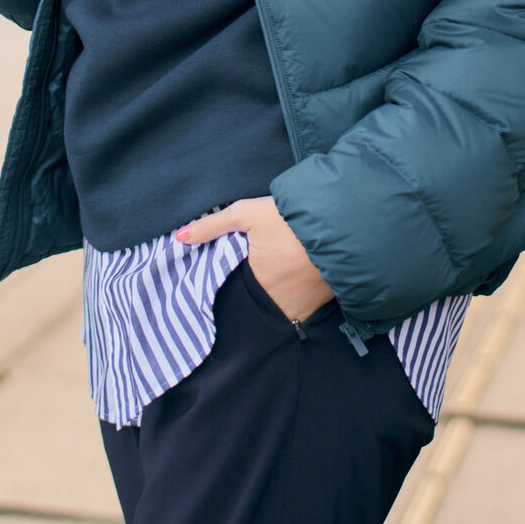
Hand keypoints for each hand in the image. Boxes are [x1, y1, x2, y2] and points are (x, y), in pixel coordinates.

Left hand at [176, 196, 334, 322]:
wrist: (345, 222)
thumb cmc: (292, 219)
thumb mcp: (247, 214)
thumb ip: (212, 226)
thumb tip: (179, 238)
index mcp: (257, 287)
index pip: (236, 296)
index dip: (231, 288)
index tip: (231, 277)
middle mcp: (280, 306)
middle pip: (260, 306)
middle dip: (254, 298)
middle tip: (254, 278)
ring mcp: (306, 308)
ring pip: (283, 309)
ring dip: (278, 301)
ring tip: (277, 280)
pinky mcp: (326, 304)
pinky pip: (306, 308)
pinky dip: (300, 298)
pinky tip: (299, 281)